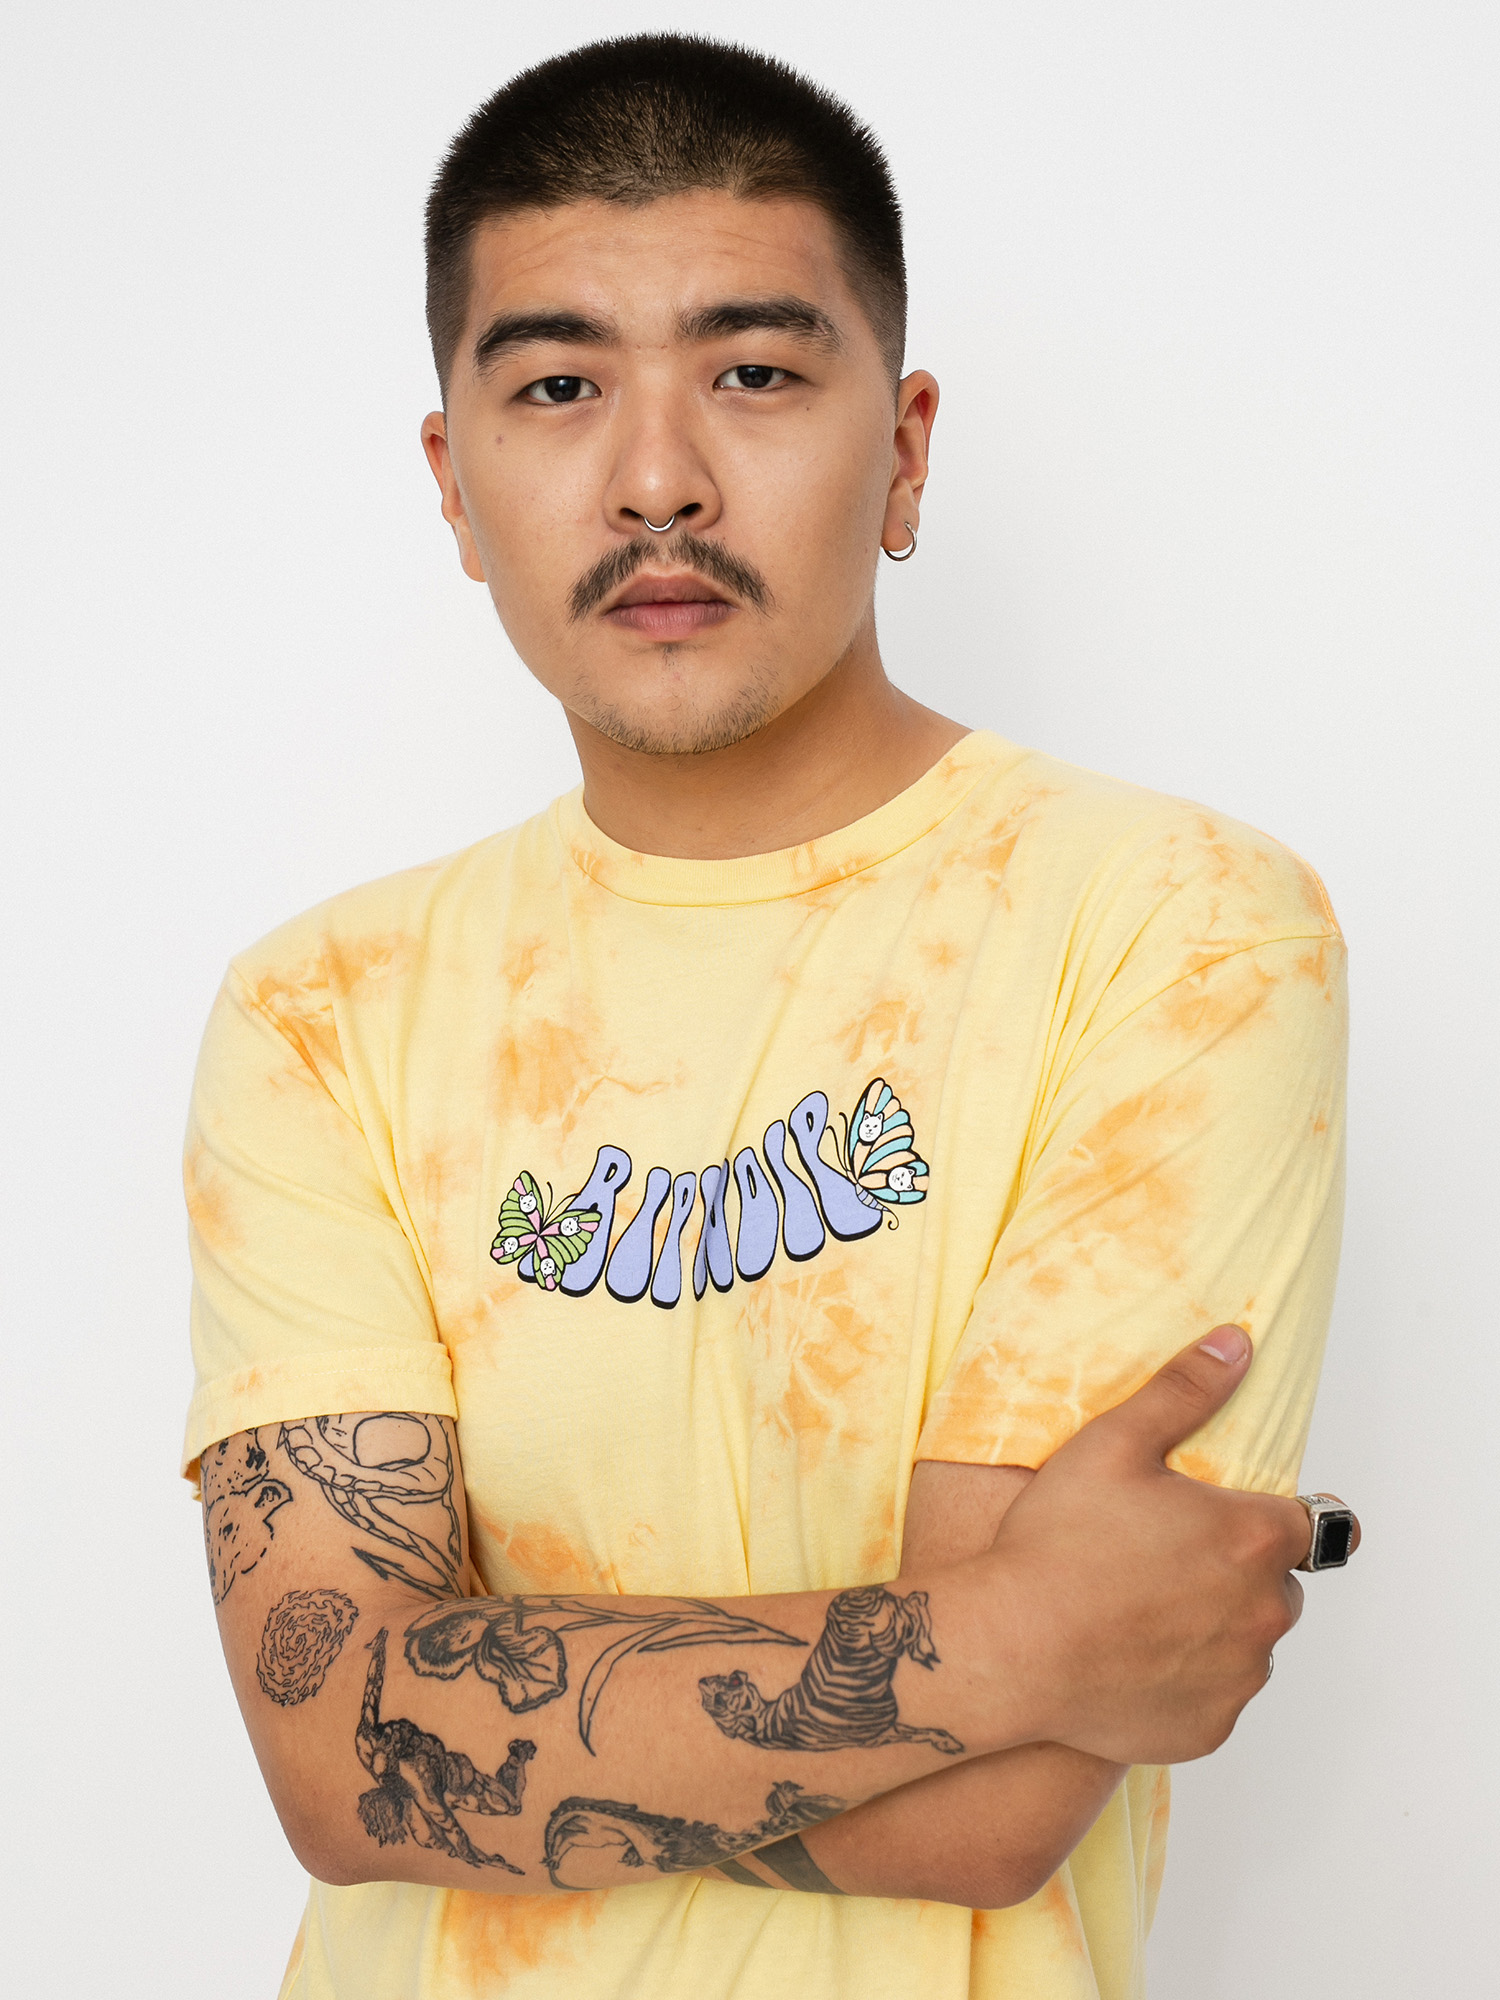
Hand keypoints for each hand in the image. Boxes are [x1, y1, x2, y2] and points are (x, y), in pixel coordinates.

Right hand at [980, 1327, 1349, 1764]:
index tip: (1238, 1519)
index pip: (1314, 1525)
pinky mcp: (1211, 1729)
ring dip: (1217, 1627)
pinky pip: (1217, 1697)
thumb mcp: (1114, 1443)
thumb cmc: (1056, 1542)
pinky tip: (1132, 1658)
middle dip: (1239, 1571)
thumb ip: (1184, 1389)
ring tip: (1141, 1610)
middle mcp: (1264, 1613)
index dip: (1276, 1516)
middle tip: (1164, 1558)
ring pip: (1249, 1644)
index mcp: (1252, 1539)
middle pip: (1279, 1586)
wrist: (1009, 1648)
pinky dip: (1189, 1680)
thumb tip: (1235, 1343)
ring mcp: (1240, 1678)